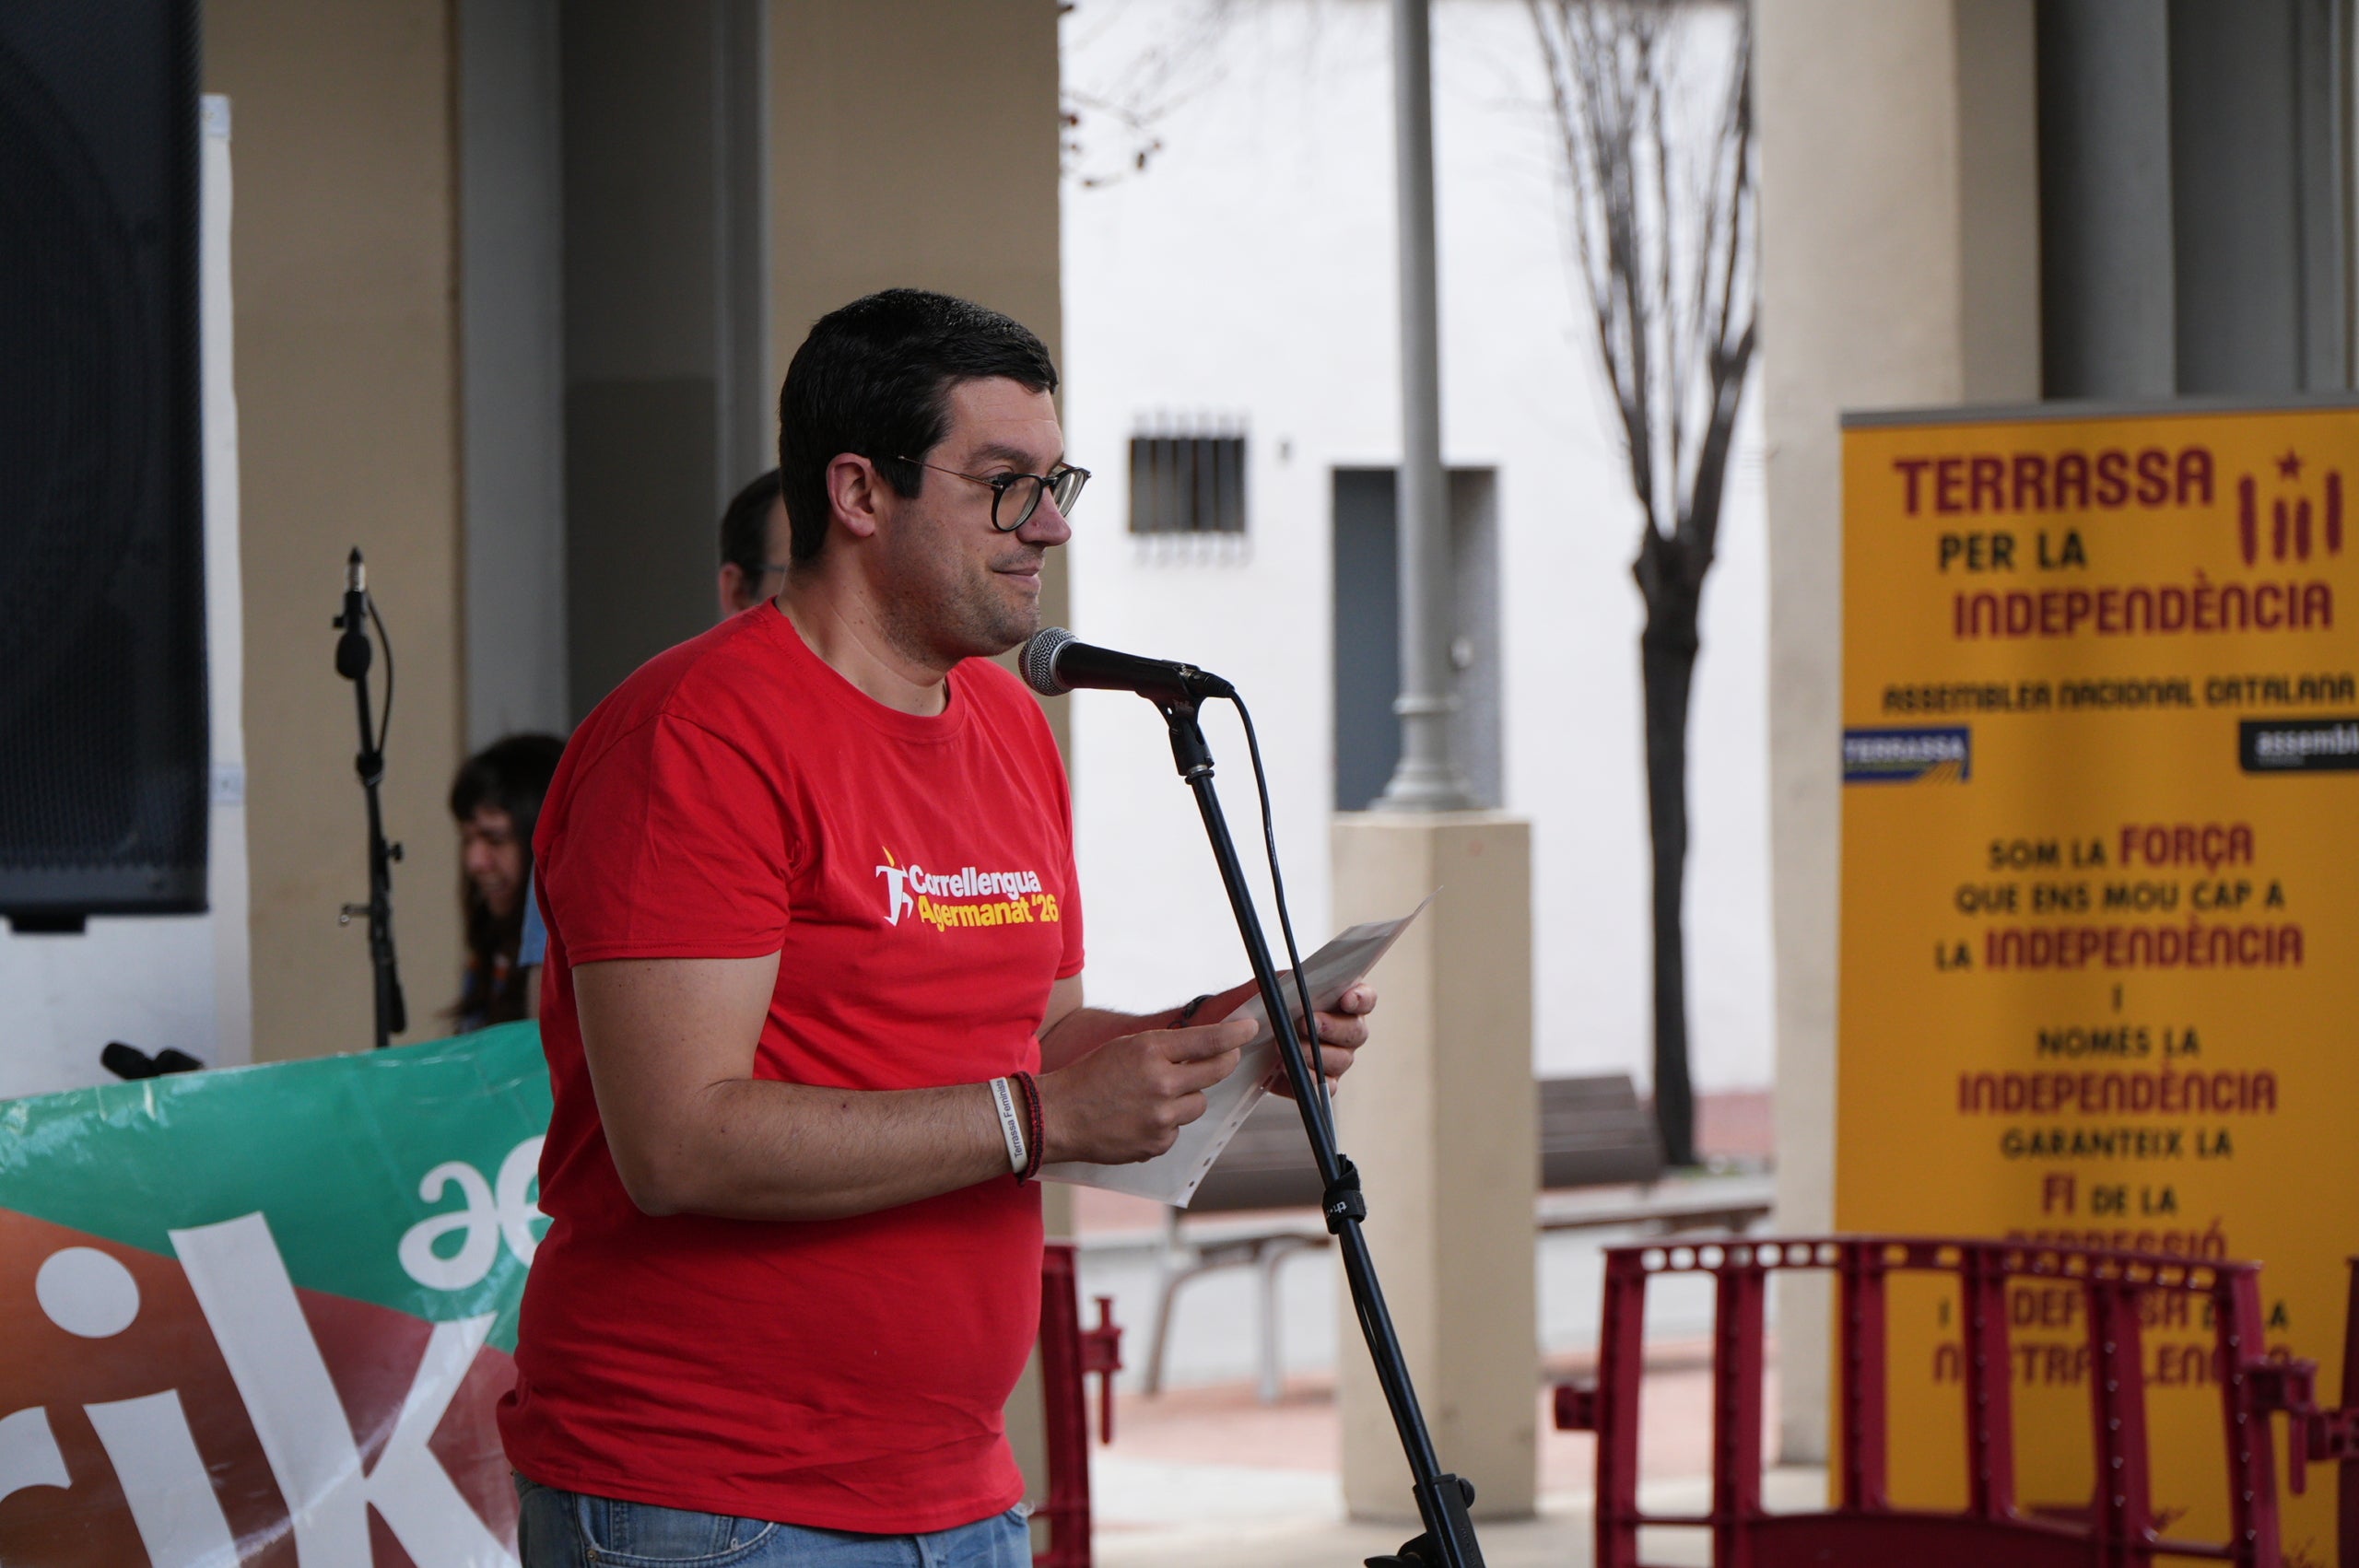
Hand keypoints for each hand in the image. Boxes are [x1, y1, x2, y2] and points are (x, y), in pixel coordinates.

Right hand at [1037, 1017, 1253, 1165]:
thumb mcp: (1127, 1048)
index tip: (1250, 1028)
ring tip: (1155, 1097)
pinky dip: (1166, 1124)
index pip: (1208, 1040)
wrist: (1059, 1116)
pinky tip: (1140, 1119)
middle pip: (1215, 1072)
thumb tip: (1203, 1046)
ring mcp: (1160, 1117)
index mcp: (1150, 1052)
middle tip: (1227, 1057)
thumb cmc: (1091, 1077)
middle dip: (1225, 1061)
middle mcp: (1160, 1084)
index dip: (1236, 1034)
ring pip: (1199, 1104)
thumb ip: (1165, 1048)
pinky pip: (1178, 1129)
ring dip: (1187, 1098)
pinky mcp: (1157, 1144)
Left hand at [1264, 981, 1375, 1099]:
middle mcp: (1347, 1030)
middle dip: (1333, 1027)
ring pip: (1342, 1060)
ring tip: (1289, 1047)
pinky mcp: (1323, 1081)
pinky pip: (1327, 1086)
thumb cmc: (1271, 1008)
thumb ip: (1292, 984)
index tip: (1346, 999)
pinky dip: (1309, 1078)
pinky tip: (1289, 1068)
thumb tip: (1293, 984)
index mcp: (1343, 1001)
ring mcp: (1338, 1057)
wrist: (1251, 1037)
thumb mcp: (1278, 988)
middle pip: (1356, 1031)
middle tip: (1308, 1023)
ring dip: (1315, 1054)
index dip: (1360, 999)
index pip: (1365, 998)